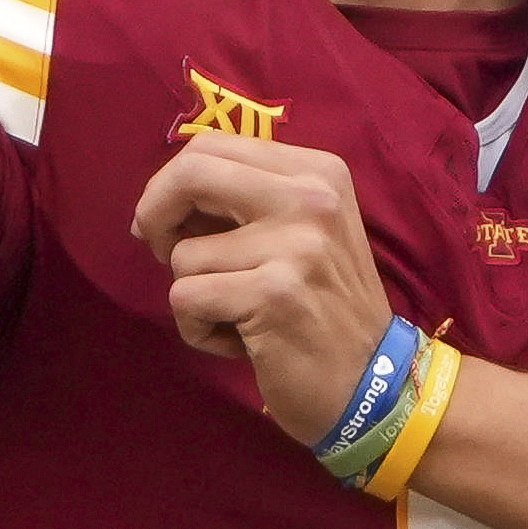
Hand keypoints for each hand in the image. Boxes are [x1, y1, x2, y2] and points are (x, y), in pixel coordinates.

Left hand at [130, 131, 397, 445]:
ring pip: (182, 254)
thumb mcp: (301, 231)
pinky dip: (198, 329)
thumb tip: (161, 194)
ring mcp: (295, 244)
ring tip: (238, 316)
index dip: (171, 184)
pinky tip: (240, 343)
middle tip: (160, 252)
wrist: (372, 383)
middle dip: (155, 215)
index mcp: (317, 171)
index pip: (212, 145)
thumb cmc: (323, 307)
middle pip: (190, 174)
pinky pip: (187, 299)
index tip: (167, 222)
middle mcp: (311, 197)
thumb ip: (243, 202)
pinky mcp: (273, 293)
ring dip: (194, 295)